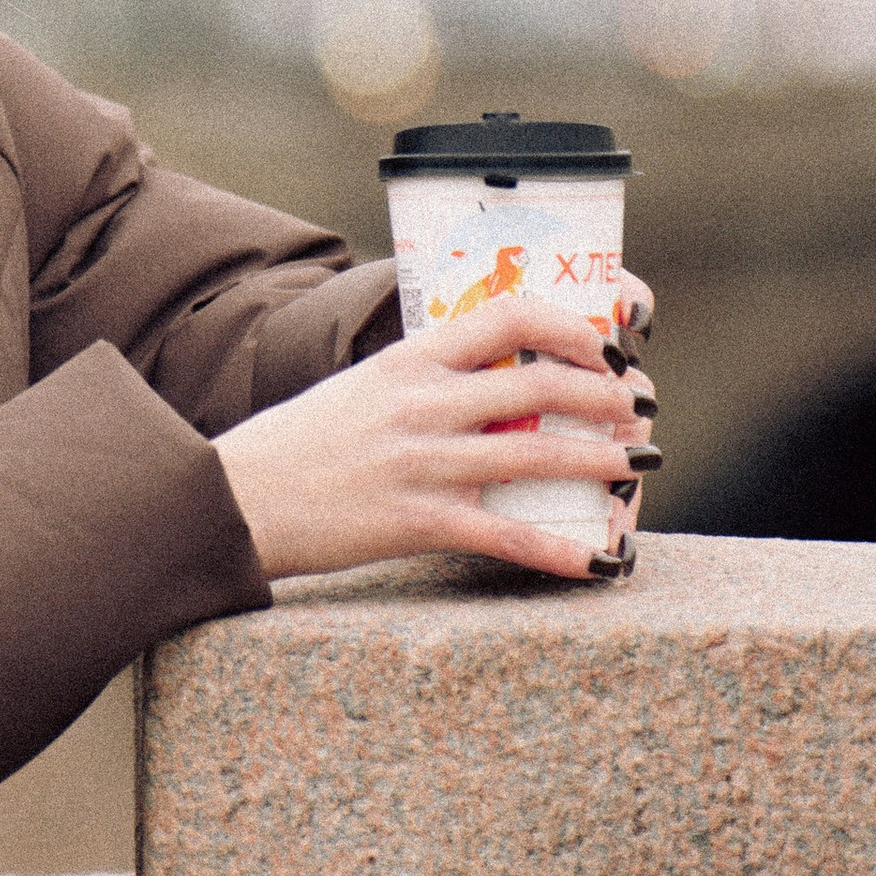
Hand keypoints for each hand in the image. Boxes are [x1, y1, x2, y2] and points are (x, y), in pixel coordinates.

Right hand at [216, 283, 657, 585]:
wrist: (238, 499)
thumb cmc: (299, 446)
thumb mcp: (360, 390)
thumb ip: (422, 382)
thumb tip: (489, 382)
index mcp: (407, 361)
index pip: (505, 316)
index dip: (568, 327)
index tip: (602, 345)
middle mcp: (421, 403)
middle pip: (538, 384)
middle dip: (605, 395)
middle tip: (638, 408)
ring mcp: (422, 462)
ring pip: (537, 453)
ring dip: (601, 459)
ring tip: (638, 463)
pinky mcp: (418, 521)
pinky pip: (507, 533)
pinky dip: (562, 548)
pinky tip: (600, 559)